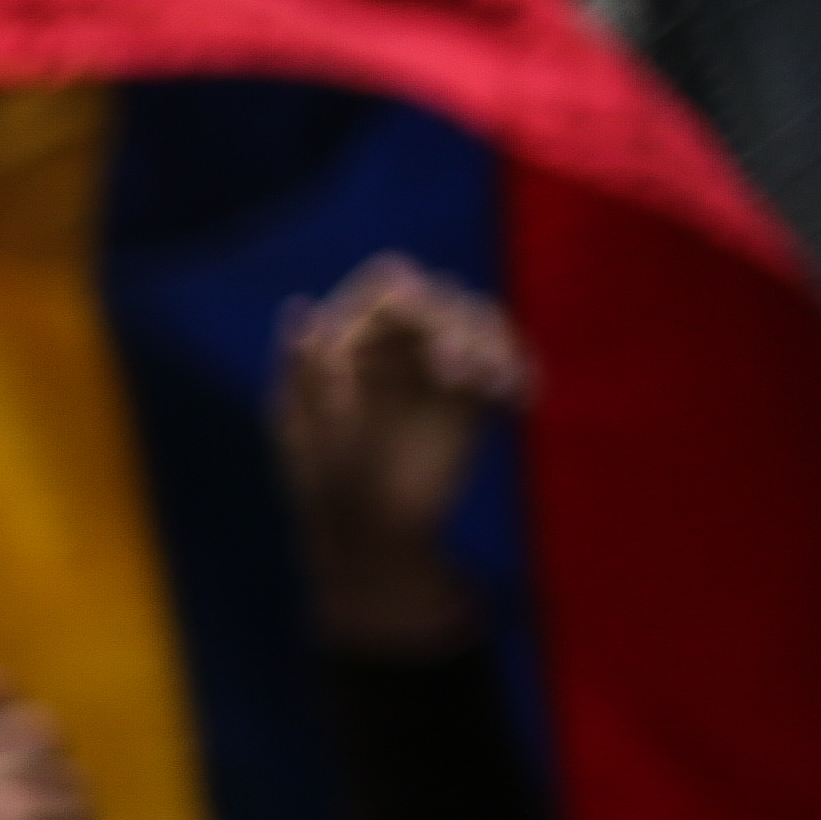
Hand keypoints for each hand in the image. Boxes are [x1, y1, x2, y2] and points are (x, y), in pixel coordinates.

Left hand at [272, 259, 527, 658]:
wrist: (371, 534)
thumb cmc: (322, 482)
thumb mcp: (302, 431)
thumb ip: (303, 372)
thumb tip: (302, 307)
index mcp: (350, 338)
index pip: (386, 285)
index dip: (408, 294)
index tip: (420, 316)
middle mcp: (399, 340)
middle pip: (443, 299)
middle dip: (456, 325)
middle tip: (460, 373)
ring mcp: (441, 362)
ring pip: (482, 324)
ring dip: (493, 344)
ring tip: (496, 385)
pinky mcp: (477, 391)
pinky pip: (507, 363)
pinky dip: (518, 370)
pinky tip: (519, 396)